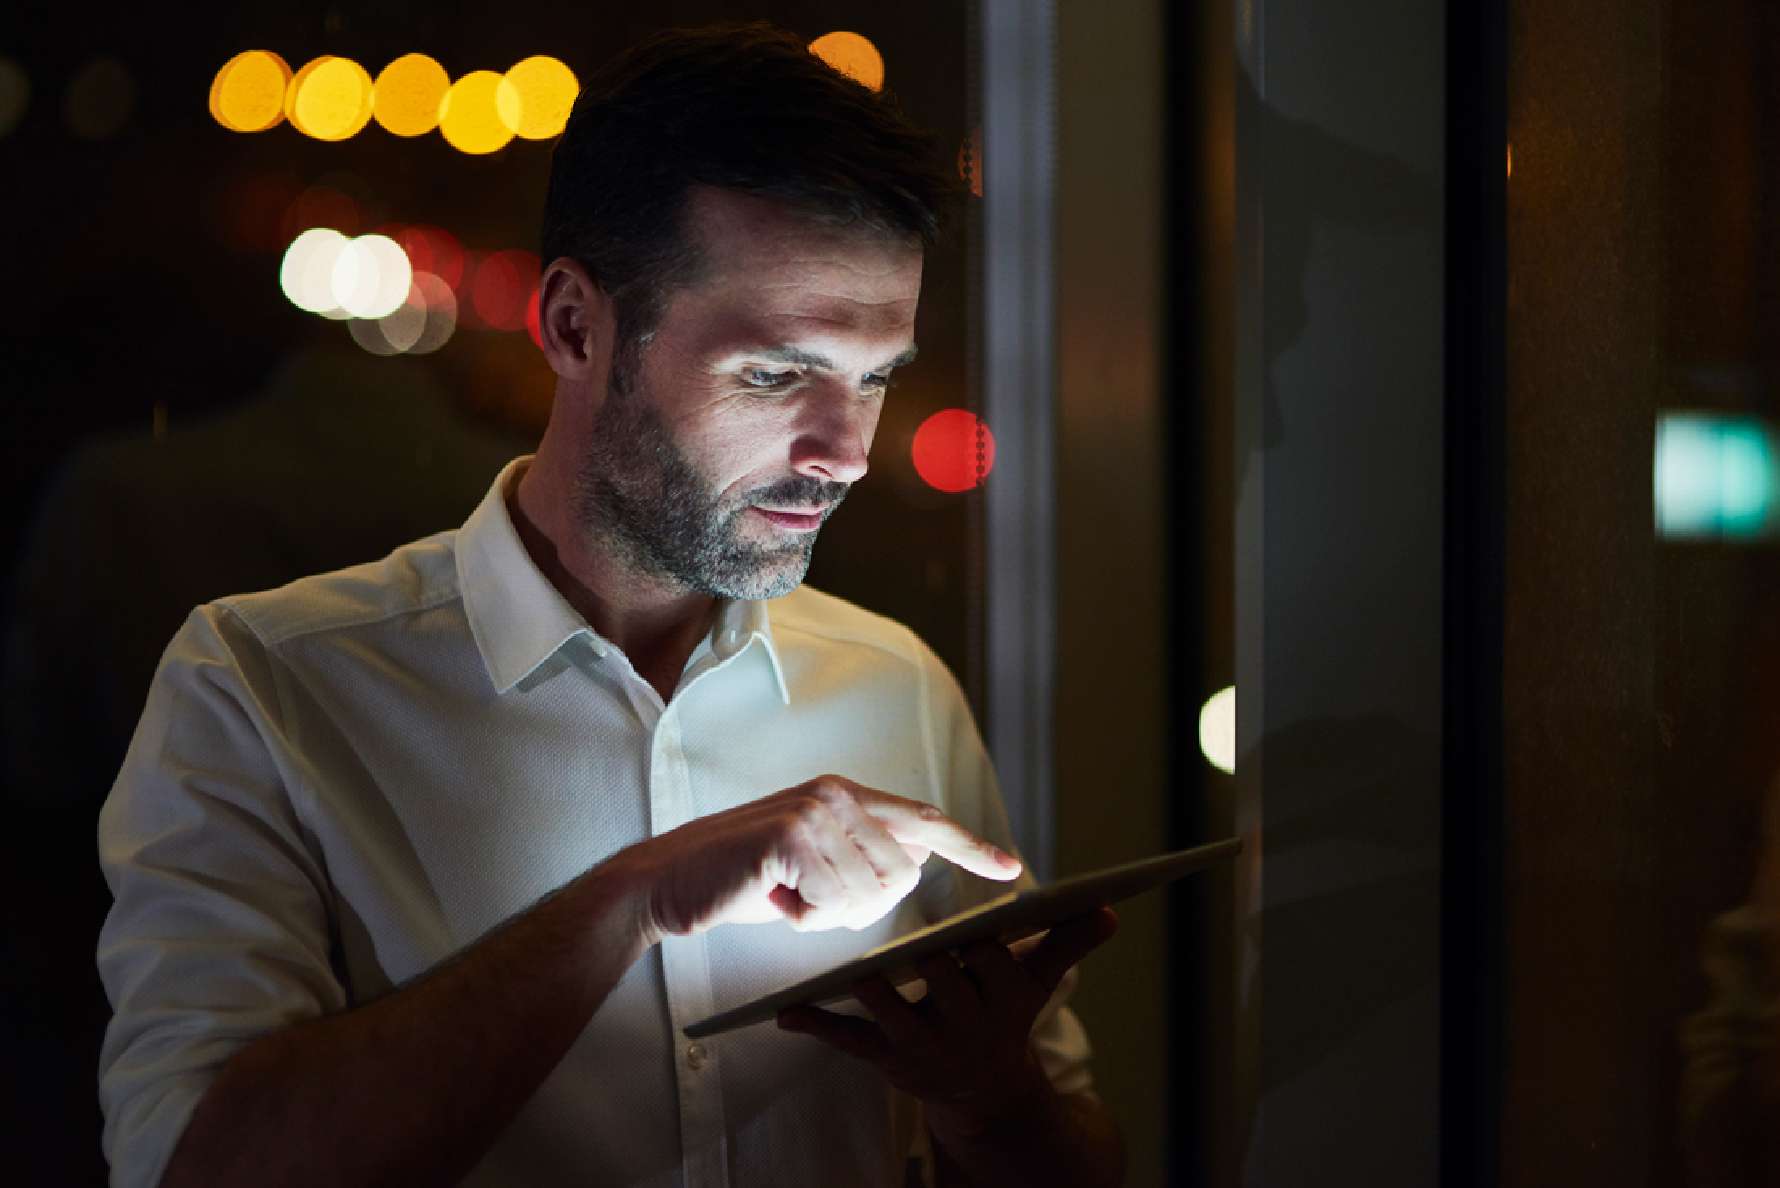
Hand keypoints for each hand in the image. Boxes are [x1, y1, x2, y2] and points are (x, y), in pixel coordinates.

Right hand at [632, 775, 1021, 939]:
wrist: (666, 884)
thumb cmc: (741, 883)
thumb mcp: (812, 867)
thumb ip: (860, 858)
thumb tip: (913, 869)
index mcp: (844, 794)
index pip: (924, 819)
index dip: (969, 846)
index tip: (1010, 868)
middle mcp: (835, 793)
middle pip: (901, 875)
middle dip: (859, 907)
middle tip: (806, 899)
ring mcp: (814, 811)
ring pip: (869, 895)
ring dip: (826, 914)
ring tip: (784, 894)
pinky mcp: (791, 836)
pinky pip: (833, 903)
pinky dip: (805, 917)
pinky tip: (771, 897)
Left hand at [777, 907, 1119, 1136]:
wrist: (984, 1091)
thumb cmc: (1007, 1014)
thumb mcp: (1038, 979)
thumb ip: (1068, 939)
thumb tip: (1110, 907)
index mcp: (1001, 1000)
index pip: (987, 959)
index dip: (973, 937)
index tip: (962, 912)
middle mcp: (965, 1027)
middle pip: (937, 979)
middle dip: (919, 952)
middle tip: (886, 908)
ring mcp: (923, 1048)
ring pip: (889, 1008)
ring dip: (864, 983)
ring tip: (839, 954)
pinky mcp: (888, 1063)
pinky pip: (848, 1043)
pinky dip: (817, 1027)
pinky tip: (785, 1013)